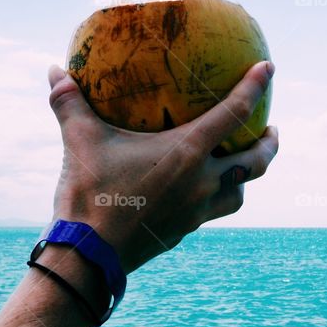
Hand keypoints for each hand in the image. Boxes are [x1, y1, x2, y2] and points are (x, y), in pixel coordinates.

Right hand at [46, 60, 277, 273]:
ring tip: (242, 163)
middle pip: (256, 162)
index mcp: (186, 153)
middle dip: (270, 143)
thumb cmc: (88, 195)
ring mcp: (197, 211)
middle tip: (271, 129)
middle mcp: (202, 182)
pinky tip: (204, 191)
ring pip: (240, 193)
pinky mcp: (187, 230)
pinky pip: (215, 211)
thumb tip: (55, 69)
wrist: (90, 257)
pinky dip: (219, 197)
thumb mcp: (79, 142)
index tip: (268, 69)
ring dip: (247, 177)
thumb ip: (70, 102)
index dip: (254, 87)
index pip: (233, 113)